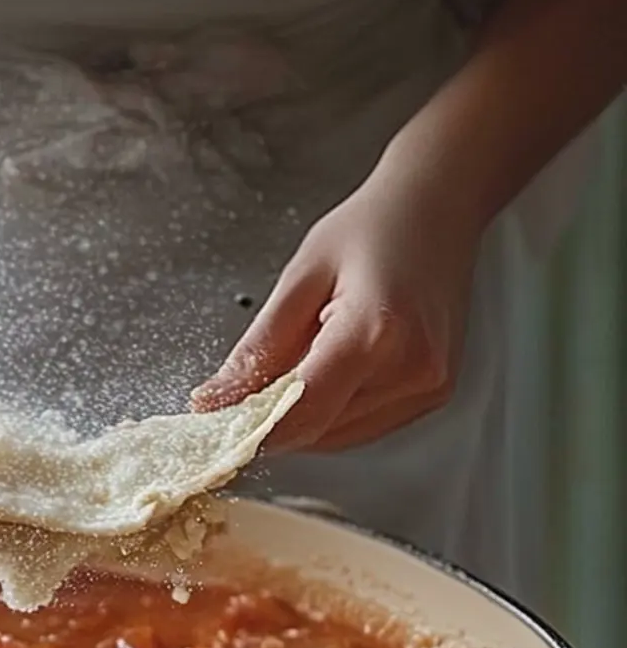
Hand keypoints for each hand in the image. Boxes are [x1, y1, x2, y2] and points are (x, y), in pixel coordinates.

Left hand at [189, 166, 482, 451]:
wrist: (436, 210)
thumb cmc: (372, 229)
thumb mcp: (299, 279)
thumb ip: (258, 351)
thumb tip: (215, 402)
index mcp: (377, 332)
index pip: (300, 411)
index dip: (250, 427)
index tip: (213, 423)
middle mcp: (411, 369)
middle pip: (316, 430)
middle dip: (270, 420)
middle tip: (240, 391)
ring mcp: (427, 387)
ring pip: (336, 437)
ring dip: (301, 418)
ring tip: (296, 362)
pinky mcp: (432, 396)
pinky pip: (362, 427)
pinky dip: (331, 413)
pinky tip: (327, 371)